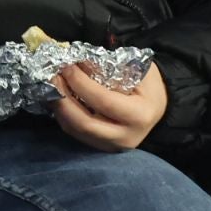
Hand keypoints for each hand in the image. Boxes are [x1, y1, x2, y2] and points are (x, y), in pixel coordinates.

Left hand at [50, 62, 167, 151]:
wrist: (158, 107)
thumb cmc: (148, 85)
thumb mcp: (138, 69)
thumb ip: (109, 67)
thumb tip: (77, 62)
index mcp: (139, 115)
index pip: (103, 101)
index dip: (81, 84)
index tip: (67, 67)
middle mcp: (125, 137)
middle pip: (85, 123)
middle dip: (63, 99)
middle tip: (53, 78)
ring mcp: (112, 147)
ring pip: (76, 131)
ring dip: (59, 108)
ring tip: (51, 87)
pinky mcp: (102, 149)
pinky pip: (77, 134)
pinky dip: (64, 116)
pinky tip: (59, 99)